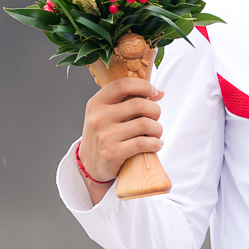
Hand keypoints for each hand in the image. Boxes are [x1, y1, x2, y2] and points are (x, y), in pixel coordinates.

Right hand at [80, 77, 163, 201]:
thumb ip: (127, 101)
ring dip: (157, 129)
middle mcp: (99, 117)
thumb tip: (159, 93)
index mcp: (97, 103)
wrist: (89, 164)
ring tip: (156, 133)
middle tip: (155, 118)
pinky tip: (156, 145)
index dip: (143, 86)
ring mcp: (105, 136)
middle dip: (155, 110)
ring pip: (145, 124)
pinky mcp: (113, 153)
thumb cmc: (105, 135)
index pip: (122, 84)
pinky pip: (144, 143)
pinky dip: (156, 144)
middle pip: (139, 104)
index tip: (154, 93)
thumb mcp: (107, 114)